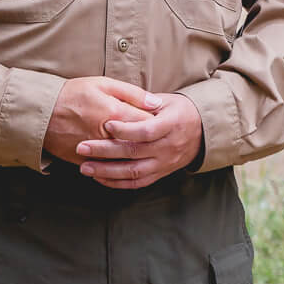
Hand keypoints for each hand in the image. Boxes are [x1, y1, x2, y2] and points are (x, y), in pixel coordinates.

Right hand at [44, 77, 154, 165]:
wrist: (41, 112)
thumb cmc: (73, 94)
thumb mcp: (103, 84)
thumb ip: (132, 93)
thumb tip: (156, 102)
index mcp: (115, 112)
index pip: (148, 122)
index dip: (157, 121)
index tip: (161, 120)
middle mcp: (108, 135)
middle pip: (140, 143)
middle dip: (150, 141)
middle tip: (156, 137)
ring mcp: (97, 151)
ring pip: (126, 160)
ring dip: (137, 156)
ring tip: (144, 150)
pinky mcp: (86, 161)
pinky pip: (108, 169)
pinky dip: (118, 168)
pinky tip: (125, 163)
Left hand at [75, 92, 201, 188]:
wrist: (201, 132)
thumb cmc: (179, 111)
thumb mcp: (167, 100)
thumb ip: (144, 102)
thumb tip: (119, 100)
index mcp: (171, 124)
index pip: (146, 131)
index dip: (125, 129)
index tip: (106, 124)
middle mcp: (167, 147)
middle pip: (134, 152)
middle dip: (105, 151)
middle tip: (82, 147)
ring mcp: (164, 163)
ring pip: (133, 172)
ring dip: (106, 171)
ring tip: (85, 167)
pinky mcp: (160, 174)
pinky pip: (137, 183)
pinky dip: (116, 183)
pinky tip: (99, 177)